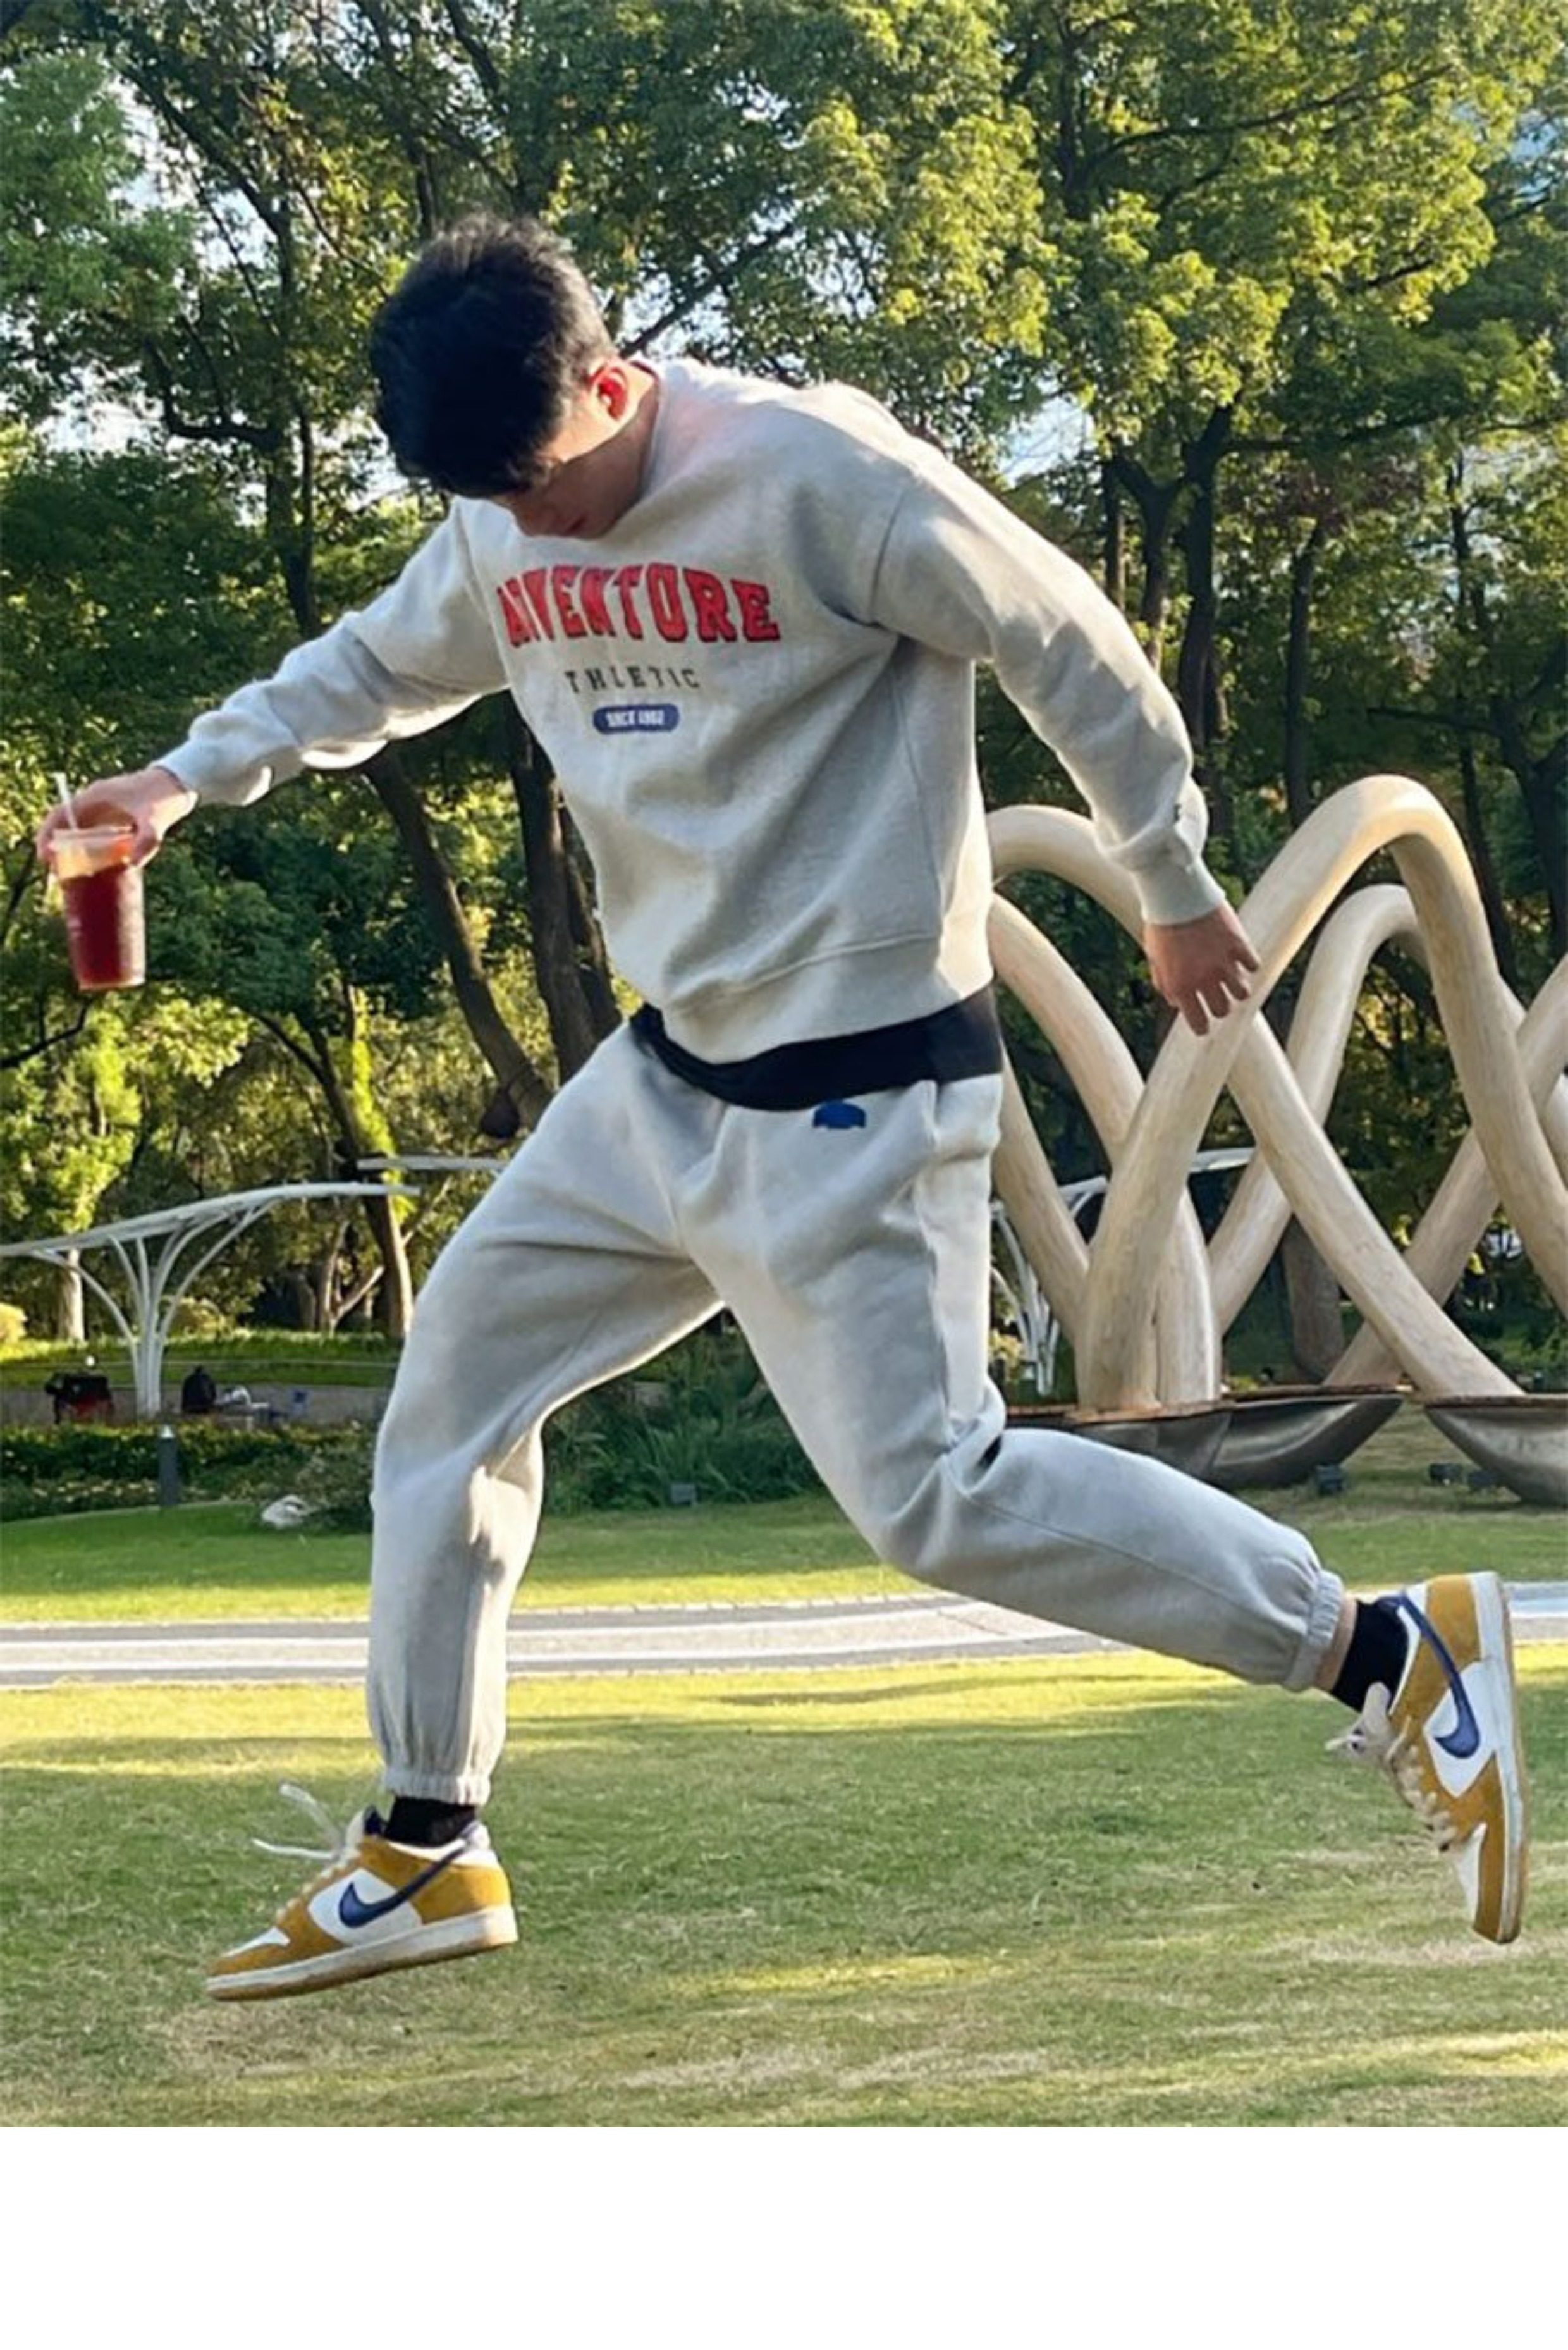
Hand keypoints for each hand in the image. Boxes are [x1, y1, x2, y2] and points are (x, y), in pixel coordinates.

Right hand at [36, 766, 196, 868]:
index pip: (60, 814)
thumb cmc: (165, 797)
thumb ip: (146, 839)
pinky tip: (97, 870)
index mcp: (95, 796)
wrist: (181, 785)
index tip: (44, 856)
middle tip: (56, 874)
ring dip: (74, 853)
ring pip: (80, 833)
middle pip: (66, 826)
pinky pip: (96, 837)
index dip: (47, 834)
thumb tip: (133, 863)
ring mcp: (105, 811)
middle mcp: (95, 803)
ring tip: (71, 877)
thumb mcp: (156, 820)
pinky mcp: (116, 820)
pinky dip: (92, 852)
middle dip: (58, 849)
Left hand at [1144, 903, 1259, 1035]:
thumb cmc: (1162, 926)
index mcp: (1181, 986)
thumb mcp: (1154, 959)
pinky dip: (1248, 963)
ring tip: (1231, 978)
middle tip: (1217, 996)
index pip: (1199, 1023)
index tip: (1204, 1025)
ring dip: (1237, 988)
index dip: (1202, 1027)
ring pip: (1243, 993)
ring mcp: (1224, 962)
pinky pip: (1253, 966)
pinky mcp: (1239, 944)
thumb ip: (1165, 984)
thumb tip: (1176, 1002)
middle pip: (1223, 1010)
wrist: (1176, 895)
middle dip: (1220, 1006)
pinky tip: (1240, 956)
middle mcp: (1205, 979)